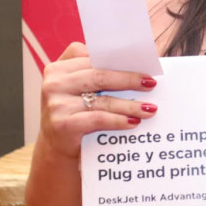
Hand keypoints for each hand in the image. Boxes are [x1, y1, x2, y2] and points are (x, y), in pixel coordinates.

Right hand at [38, 42, 159, 158]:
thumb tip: (135, 67)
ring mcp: (56, 104)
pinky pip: (98, 119)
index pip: (93, 59)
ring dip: (130, 105)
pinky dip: (119, 120)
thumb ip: (96, 73)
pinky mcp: (62, 124)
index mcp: (58, 68)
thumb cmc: (75, 113)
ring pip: (102, 100)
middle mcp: (54, 83)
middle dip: (129, 80)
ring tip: (149, 109)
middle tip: (151, 84)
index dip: (119, 60)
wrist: (57, 146)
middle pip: (99, 76)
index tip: (143, 65)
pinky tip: (134, 122)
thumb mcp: (79, 90)